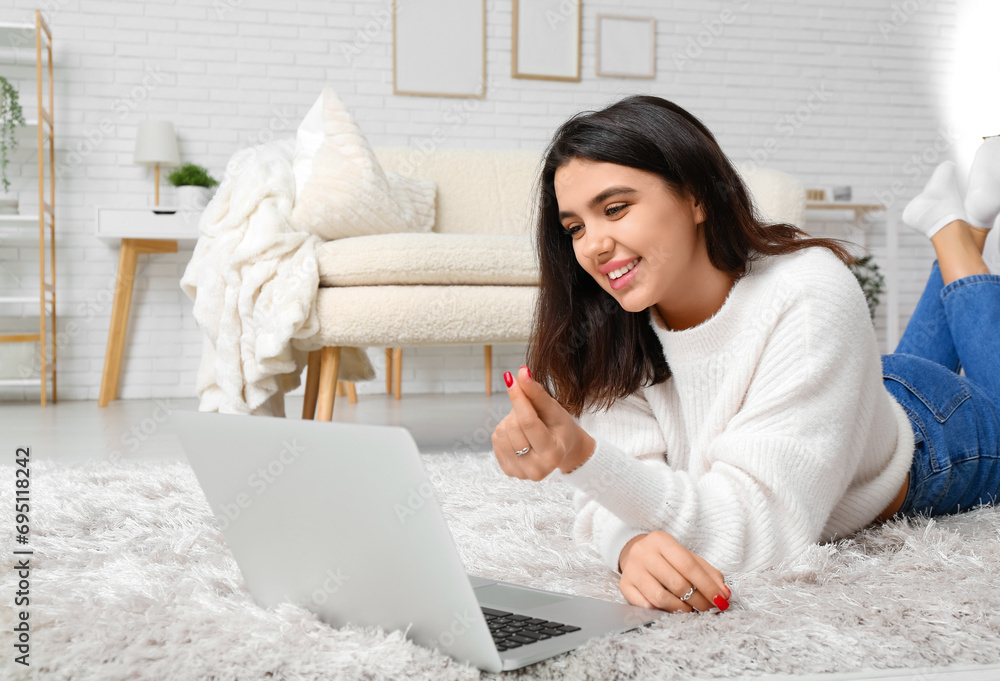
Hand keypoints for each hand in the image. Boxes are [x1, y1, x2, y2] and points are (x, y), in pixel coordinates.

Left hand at [491, 366, 595, 480]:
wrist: (561, 451)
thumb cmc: (559, 428)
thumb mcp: (553, 409)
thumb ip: (536, 392)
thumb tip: (521, 372)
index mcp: (553, 454)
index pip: (528, 422)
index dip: (518, 397)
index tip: (509, 378)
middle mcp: (537, 469)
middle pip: (513, 427)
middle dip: (518, 411)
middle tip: (529, 410)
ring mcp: (521, 473)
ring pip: (502, 433)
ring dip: (511, 420)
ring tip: (526, 424)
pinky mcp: (508, 471)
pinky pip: (496, 440)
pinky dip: (505, 431)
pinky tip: (518, 434)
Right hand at [618, 531, 730, 612]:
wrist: (636, 554)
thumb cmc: (667, 558)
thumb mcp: (688, 558)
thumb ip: (708, 573)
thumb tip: (725, 593)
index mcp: (661, 540)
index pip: (688, 566)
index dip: (707, 586)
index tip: (721, 600)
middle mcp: (644, 552)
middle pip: (676, 582)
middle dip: (697, 600)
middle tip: (708, 608)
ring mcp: (632, 569)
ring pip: (660, 597)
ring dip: (680, 609)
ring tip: (689, 610)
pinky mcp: (624, 585)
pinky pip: (644, 605)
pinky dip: (661, 611)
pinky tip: (670, 610)